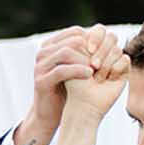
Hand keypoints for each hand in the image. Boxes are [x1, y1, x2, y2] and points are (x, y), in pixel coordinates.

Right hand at [12, 24, 109, 144]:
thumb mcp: (74, 66)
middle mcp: (43, 52)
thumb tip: (103, 37)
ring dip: (84, 59)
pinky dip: (77, 70)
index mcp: (51, 45)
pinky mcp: (41, 80)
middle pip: (72, 40)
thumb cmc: (65, 88)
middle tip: (102, 58)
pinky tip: (89, 75)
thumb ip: (82, 52)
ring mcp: (40, 65)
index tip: (103, 51)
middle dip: (90, 48)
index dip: (92, 38)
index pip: (75, 31)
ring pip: (65, 52)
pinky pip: (61, 70)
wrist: (49, 113)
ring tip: (97, 67)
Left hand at [62, 28, 128, 118]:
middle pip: (111, 37)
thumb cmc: (75, 83)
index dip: (96, 38)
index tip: (87, 50)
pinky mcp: (125, 69)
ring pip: (117, 49)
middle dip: (101, 51)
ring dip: (106, 64)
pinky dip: (114, 69)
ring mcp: (116, 59)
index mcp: (93, 44)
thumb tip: (87, 31)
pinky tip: (108, 80)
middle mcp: (105, 51)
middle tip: (93, 65)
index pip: (100, 30)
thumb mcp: (73, 59)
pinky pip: (125, 59)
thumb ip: (81, 41)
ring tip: (97, 78)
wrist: (84, 101)